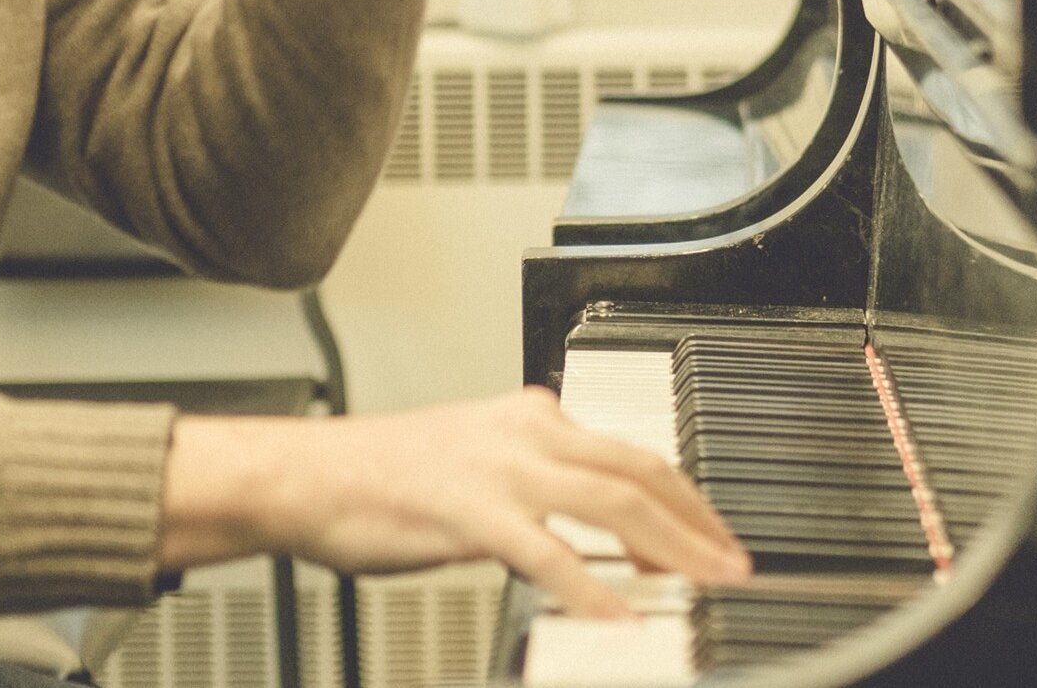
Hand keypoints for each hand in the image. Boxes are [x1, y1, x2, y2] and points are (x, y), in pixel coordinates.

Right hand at [158, 389, 748, 618]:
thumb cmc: (376, 479)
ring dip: (669, 549)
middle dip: (697, 522)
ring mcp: (501, 469)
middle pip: (640, 471)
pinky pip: (549, 554)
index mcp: (530, 417)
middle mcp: (526, 431)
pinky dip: (592, 589)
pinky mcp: (470, 512)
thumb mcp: (472, 462)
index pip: (631, 451)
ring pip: (612, 503)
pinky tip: (616, 618)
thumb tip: (583, 521)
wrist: (304, 478)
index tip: (713, 536)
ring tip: (700, 587)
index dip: (684, 497)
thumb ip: (531, 481)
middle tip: (732, 565)